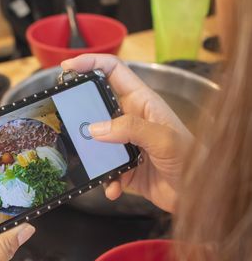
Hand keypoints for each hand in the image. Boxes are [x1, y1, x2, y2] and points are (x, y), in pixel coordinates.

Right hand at [61, 54, 192, 212]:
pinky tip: (113, 189)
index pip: (114, 72)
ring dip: (90, 153)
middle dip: (79, 112)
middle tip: (63, 117)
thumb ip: (131, 129)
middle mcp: (130, 120)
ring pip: (95, 141)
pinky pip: (104, 171)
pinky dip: (105, 181)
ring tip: (86, 161)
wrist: (198, 196)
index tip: (68, 68)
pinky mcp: (122, 168)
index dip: (91, 64)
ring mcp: (124, 144)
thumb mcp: (164, 138)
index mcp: (142, 102)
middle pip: (97, 106)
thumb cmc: (191, 160)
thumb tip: (95, 129)